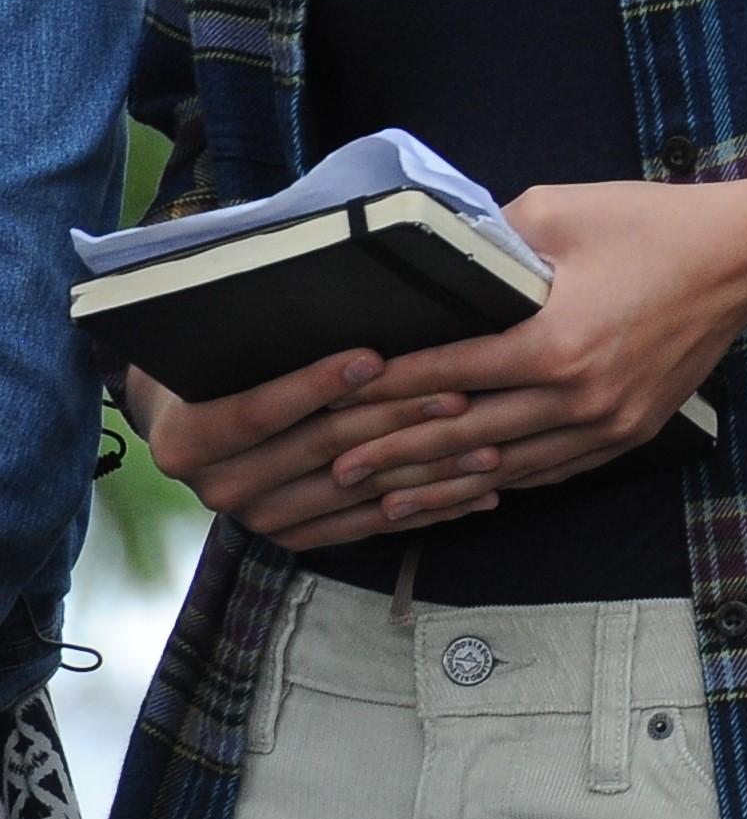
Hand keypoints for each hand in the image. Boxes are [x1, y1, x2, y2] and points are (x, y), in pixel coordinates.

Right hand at [131, 353, 496, 550]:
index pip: (258, 411)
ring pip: (359, 491)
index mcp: (187, 439)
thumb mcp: (221, 345)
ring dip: (428, 469)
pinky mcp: (298, 536)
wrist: (191, 420)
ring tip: (487, 445)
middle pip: (322, 448)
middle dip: (395, 418)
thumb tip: (333, 282)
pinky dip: (428, 507)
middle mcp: (220, 487)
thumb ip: (262, 332)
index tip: (372, 358)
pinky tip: (479, 491)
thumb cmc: (218, 364)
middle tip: (457, 396)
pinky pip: (372, 524)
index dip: (315, 385)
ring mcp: (260, 518)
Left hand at [349, 180, 746, 510]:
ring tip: (387, 497)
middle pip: (466, 435)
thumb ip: (489, 238)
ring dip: (442, 483)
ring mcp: (607, 422)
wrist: (744, 260)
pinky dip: (502, 482)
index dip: (385, 393)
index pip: (447, 376)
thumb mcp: (560, 210)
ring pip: (506, 467)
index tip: (333, 407)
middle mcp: (578, 396)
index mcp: (554, 342)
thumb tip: (437, 261)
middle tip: (337, 469)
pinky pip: (551, 469)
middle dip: (395, 453)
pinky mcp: (629, 432)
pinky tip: (469, 487)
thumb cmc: (652, 226)